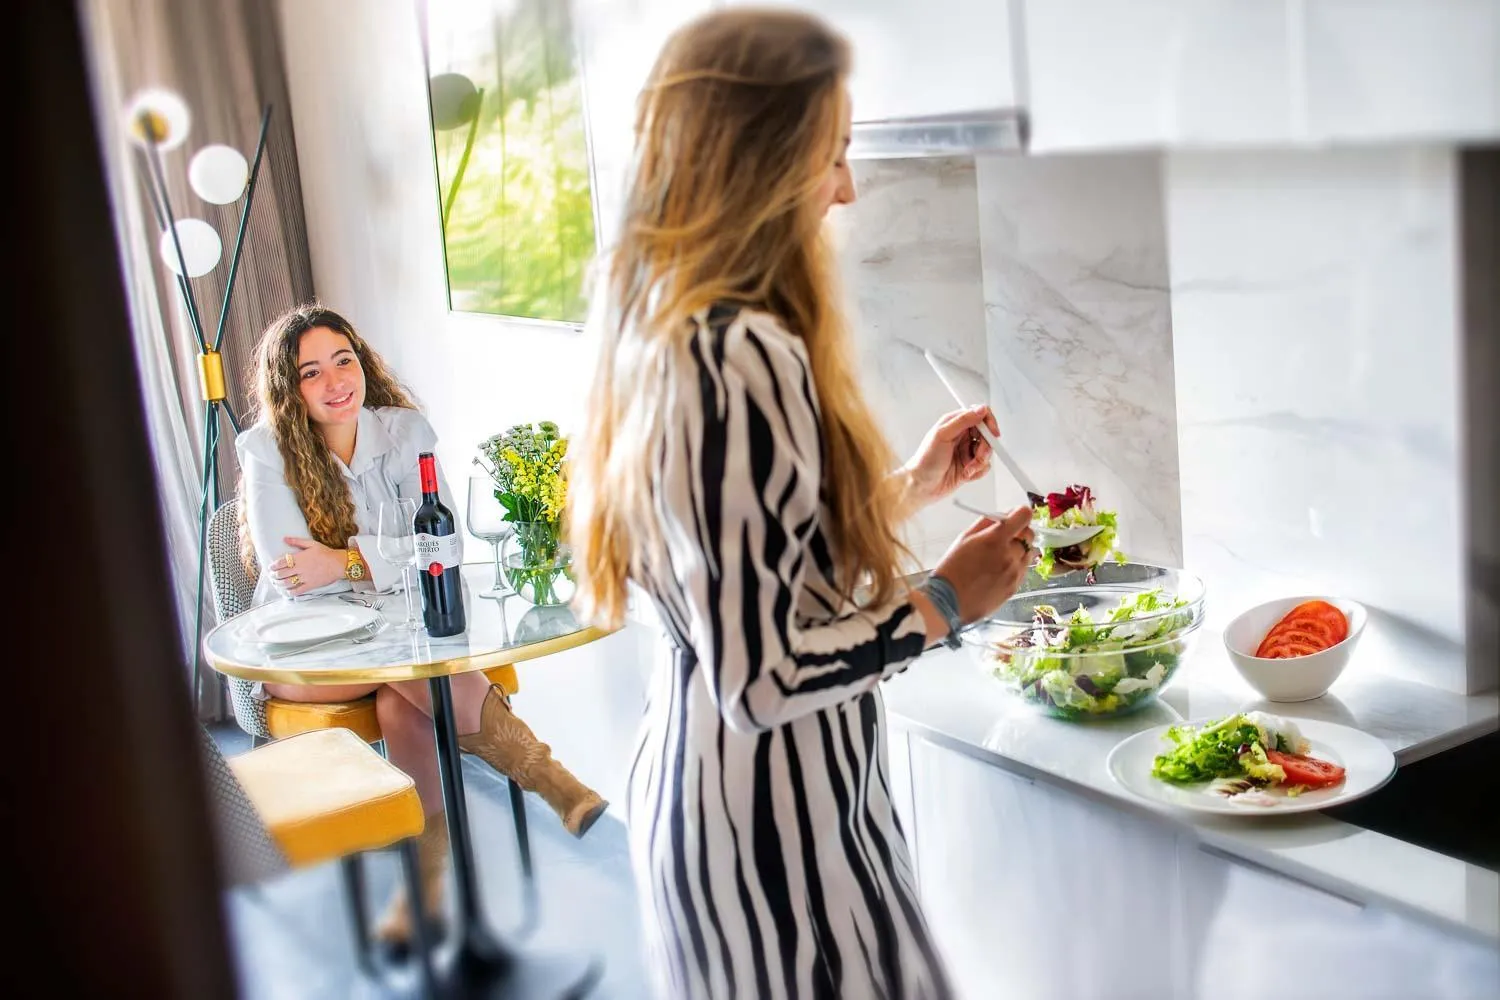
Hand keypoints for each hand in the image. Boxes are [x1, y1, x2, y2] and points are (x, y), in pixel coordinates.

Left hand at [271, 537, 345, 596]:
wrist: (339, 563)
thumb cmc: (326, 553)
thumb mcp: (312, 544)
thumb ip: (297, 541)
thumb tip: (285, 539)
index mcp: (299, 558)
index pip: (281, 562)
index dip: (274, 565)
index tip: (271, 567)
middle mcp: (300, 568)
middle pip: (282, 573)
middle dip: (275, 575)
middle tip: (272, 576)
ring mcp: (305, 578)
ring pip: (288, 583)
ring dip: (280, 584)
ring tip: (277, 583)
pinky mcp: (310, 585)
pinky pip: (298, 590)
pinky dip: (291, 592)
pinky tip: (287, 592)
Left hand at [903, 405, 998, 506]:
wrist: (922, 486)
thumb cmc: (925, 460)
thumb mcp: (942, 435)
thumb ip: (963, 420)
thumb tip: (980, 410)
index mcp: (955, 424)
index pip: (980, 415)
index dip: (989, 423)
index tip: (992, 434)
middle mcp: (962, 436)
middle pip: (987, 435)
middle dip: (984, 447)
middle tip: (976, 456)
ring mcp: (967, 451)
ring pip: (988, 451)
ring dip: (980, 461)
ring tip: (967, 468)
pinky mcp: (970, 465)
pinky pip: (985, 466)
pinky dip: (978, 471)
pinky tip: (966, 473)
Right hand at [931, 506, 1034, 623]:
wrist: (948, 601)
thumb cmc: (952, 568)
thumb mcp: (964, 538)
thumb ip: (986, 523)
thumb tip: (1004, 514)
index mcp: (995, 539)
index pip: (1024, 516)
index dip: (1019, 514)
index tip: (1013, 518)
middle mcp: (1009, 555)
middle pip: (1029, 535)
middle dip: (1019, 533)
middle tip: (1004, 538)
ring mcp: (1014, 574)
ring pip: (1028, 554)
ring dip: (1018, 551)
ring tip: (998, 558)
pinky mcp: (1014, 588)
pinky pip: (1023, 571)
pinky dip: (1015, 567)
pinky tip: (997, 572)